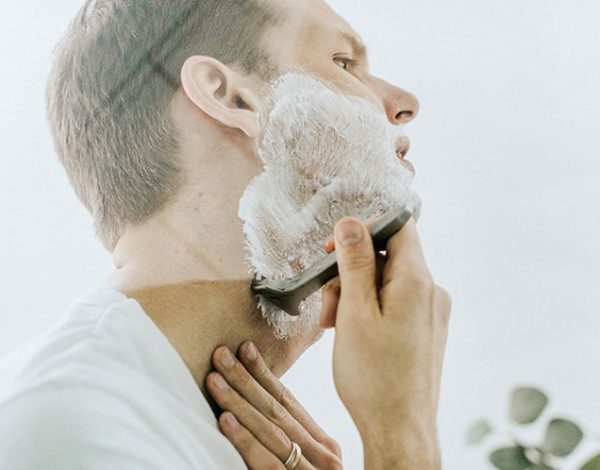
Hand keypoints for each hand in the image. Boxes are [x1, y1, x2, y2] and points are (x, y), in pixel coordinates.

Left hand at [206, 342, 342, 469]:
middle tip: (220, 355)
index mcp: (325, 443)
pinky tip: (225, 420)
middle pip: (276, 410)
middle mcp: (322, 454)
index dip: (264, 374)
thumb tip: (260, 408)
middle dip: (245, 379)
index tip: (245, 348)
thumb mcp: (313, 464)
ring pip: (269, 430)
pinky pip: (265, 463)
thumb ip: (295, 440)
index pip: (289, 401)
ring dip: (238, 402)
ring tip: (214, 379)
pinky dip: (244, 440)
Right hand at [320, 217, 450, 467]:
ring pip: (386, 282)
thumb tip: (351, 224)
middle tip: (329, 304)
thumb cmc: (375, 378)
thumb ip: (354, 263)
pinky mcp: (424, 330)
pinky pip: (394, 304)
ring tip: (336, 325)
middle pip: (386, 257)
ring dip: (355, 295)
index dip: (363, 229)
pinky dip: (369, 310)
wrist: (399, 430)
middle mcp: (430, 293)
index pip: (397, 226)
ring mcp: (429, 313)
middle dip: (350, 272)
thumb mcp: (355, 312)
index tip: (334, 250)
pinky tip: (352, 333)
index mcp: (417, 282)